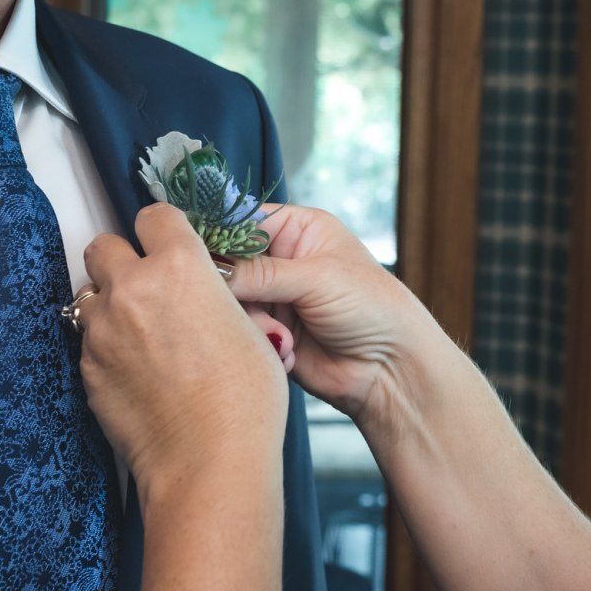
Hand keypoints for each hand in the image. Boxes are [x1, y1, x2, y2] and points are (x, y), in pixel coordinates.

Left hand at [77, 204, 288, 494]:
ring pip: (89, 295)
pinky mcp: (86, 368)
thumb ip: (215, 298)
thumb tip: (205, 296)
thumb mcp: (251, 330)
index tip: (169, 245)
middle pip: (103, 246)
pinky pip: (88, 342)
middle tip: (146, 288)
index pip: (154, 216)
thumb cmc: (244, 400)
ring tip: (138, 335)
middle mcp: (133, 288)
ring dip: (109, 305)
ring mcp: (102, 329)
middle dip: (122, 261)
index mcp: (181, 266)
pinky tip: (135, 373)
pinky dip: (106, 348)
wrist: (208, 461)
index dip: (163, 231)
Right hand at [228, 204, 449, 429]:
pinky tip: (287, 350)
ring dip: (253, 322)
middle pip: (228, 264)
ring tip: (282, 335)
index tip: (199, 259)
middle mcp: (280, 260)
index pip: (240, 221)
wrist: (391, 369)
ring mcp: (273, 298)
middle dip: (236, 290)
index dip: (217, 238)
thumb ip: (259, 272)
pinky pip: (241, 333)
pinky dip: (261, 342)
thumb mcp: (316, 278)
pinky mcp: (270, 333)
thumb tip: (209, 267)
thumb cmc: (371, 307)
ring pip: (229, 303)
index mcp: (296, 229)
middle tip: (247, 306)